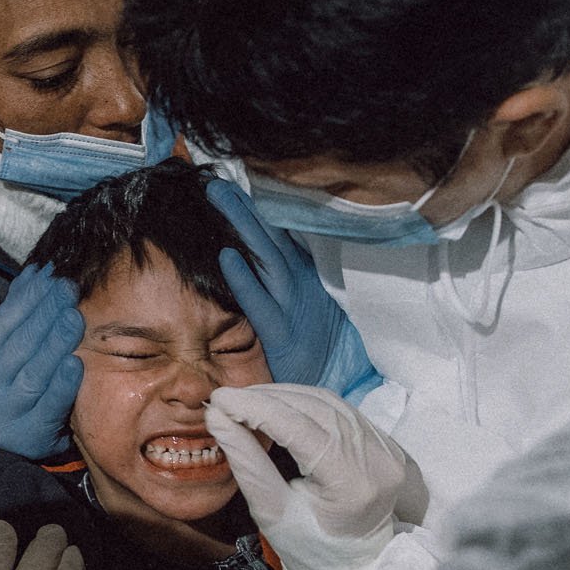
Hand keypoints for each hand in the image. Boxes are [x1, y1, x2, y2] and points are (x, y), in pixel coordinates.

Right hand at [0, 265, 83, 459]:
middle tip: (69, 290)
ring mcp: (4, 413)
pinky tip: (75, 364)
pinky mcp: (28, 435)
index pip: (2, 322)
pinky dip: (62, 385)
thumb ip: (20, 310)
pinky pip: (48, 407)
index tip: (54, 276)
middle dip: (45, 315)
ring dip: (54, 345)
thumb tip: (39, 270)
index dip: (29, 298)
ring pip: (32, 375)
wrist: (20, 438)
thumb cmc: (16, 381)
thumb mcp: (10, 346)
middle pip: (18, 346)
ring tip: (74, 319)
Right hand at [205, 384, 423, 569]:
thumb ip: (246, 462)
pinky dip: (304, 402)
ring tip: (246, 401)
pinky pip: (339, 408)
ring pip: (328, 402)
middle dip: (266, 398)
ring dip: (283, 396)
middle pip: (315, 409)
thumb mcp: (270, 511)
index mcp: (352, 485)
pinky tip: (277, 405)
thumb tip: (217, 418)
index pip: (300, 429)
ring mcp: (385, 448)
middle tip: (227, 399)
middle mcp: (377, 460)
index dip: (257, 408)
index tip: (220, 399)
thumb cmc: (308, 547)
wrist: (351, 563)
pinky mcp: (383, 442)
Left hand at [208, 178, 379, 399]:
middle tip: (219, 177)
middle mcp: (303, 285)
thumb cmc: (334, 356)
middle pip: (273, 236)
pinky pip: (260, 302)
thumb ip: (296, 284)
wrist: (350, 392)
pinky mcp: (283, 334)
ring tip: (219, 196)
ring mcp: (295, 307)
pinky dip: (244, 279)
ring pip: (266, 257)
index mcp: (310, 278)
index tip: (240, 180)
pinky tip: (225, 256)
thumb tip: (273, 254)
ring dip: (242, 225)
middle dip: (247, 206)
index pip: (284, 236)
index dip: (263, 209)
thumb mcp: (318, 311)